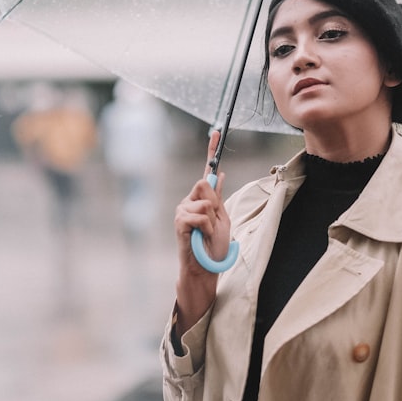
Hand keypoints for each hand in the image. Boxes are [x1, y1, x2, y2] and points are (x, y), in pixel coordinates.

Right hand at [173, 130, 230, 332]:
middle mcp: (188, 201)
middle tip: (213, 224)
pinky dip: (206, 228)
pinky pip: (199, 215)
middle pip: (203, 183)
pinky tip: (201, 237)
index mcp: (201, 199)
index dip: (211, 151)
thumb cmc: (214, 246)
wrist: (205, 268)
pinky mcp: (179, 222)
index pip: (205, 171)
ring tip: (207, 234)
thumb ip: (217, 197)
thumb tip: (218, 173)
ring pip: (204, 202)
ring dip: (212, 221)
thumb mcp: (222, 218)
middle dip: (214, 203)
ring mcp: (182, 211)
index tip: (215, 132)